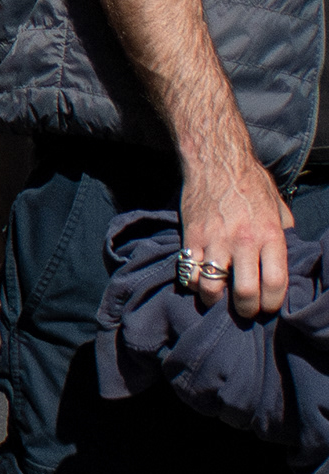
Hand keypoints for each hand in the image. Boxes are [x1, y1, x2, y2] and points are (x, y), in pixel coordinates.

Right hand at [182, 141, 298, 324]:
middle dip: (246, 310)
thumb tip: (285, 259)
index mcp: (269, 235)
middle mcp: (243, 241)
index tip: (268, 307)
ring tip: (219, 300)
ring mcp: (214, 240)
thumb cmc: (251, 184)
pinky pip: (189, 272)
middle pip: (244, 292)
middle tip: (245, 311)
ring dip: (216, 300)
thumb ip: (282, 235)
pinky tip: (201, 280)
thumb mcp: (278, 208)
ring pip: (211, 287)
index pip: (275, 283)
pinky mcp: (191, 237)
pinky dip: (194, 283)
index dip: (272, 303)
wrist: (216, 162)